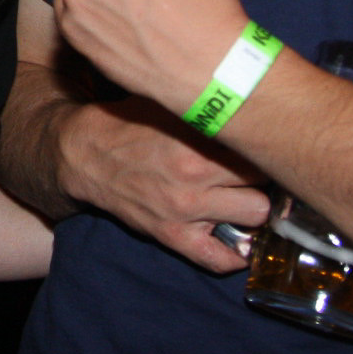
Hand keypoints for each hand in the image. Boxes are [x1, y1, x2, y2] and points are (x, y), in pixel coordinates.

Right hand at [61, 96, 269, 271]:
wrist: (84, 155)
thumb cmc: (128, 123)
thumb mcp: (166, 103)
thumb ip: (205, 104)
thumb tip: (247, 94)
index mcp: (195, 140)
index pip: (259, 147)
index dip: (267, 144)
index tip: (269, 142)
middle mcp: (194, 177)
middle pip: (265, 182)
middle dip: (264, 175)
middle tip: (259, 170)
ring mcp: (185, 210)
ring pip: (255, 216)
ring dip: (254, 206)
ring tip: (248, 196)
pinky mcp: (171, 235)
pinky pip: (217, 259)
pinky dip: (232, 254)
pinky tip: (236, 239)